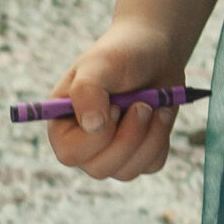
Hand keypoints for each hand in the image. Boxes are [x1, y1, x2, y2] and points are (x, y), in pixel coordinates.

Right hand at [46, 18, 181, 180]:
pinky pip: (151, 164)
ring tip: (153, 105)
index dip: (96, 137)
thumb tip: (92, 127)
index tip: (115, 106)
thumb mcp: (99, 65)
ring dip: (149, 138)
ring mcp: (111, 153)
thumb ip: (87, 92)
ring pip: (128, 171)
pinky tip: (160, 114)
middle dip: (128, 138)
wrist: (154, 53)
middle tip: (143, 105)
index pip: (70, 154)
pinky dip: (160, 139)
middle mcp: (83, 144)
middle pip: (99, 169)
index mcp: (62, 124)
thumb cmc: (120, 55)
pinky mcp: (138, 155)